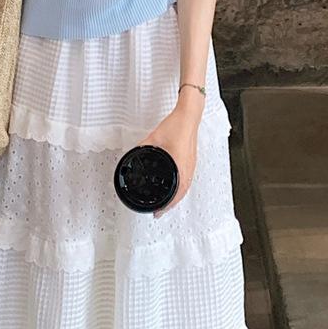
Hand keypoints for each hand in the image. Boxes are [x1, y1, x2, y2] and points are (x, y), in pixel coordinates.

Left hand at [140, 100, 200, 218]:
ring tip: (169, 204)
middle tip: (161, 212)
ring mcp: (192, 164)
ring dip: (177, 197)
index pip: (175, 193)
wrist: (189, 115)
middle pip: (181, 193)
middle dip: (171, 205)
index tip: (158, 213)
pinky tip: (178, 186)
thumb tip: (135, 154)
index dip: (166, 206)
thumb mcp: (153, 139)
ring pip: (186, 187)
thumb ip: (143, 148)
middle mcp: (188, 167)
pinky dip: (182, 187)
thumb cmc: (177, 125)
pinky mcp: (192, 159)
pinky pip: (188, 179)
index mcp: (179, 165)